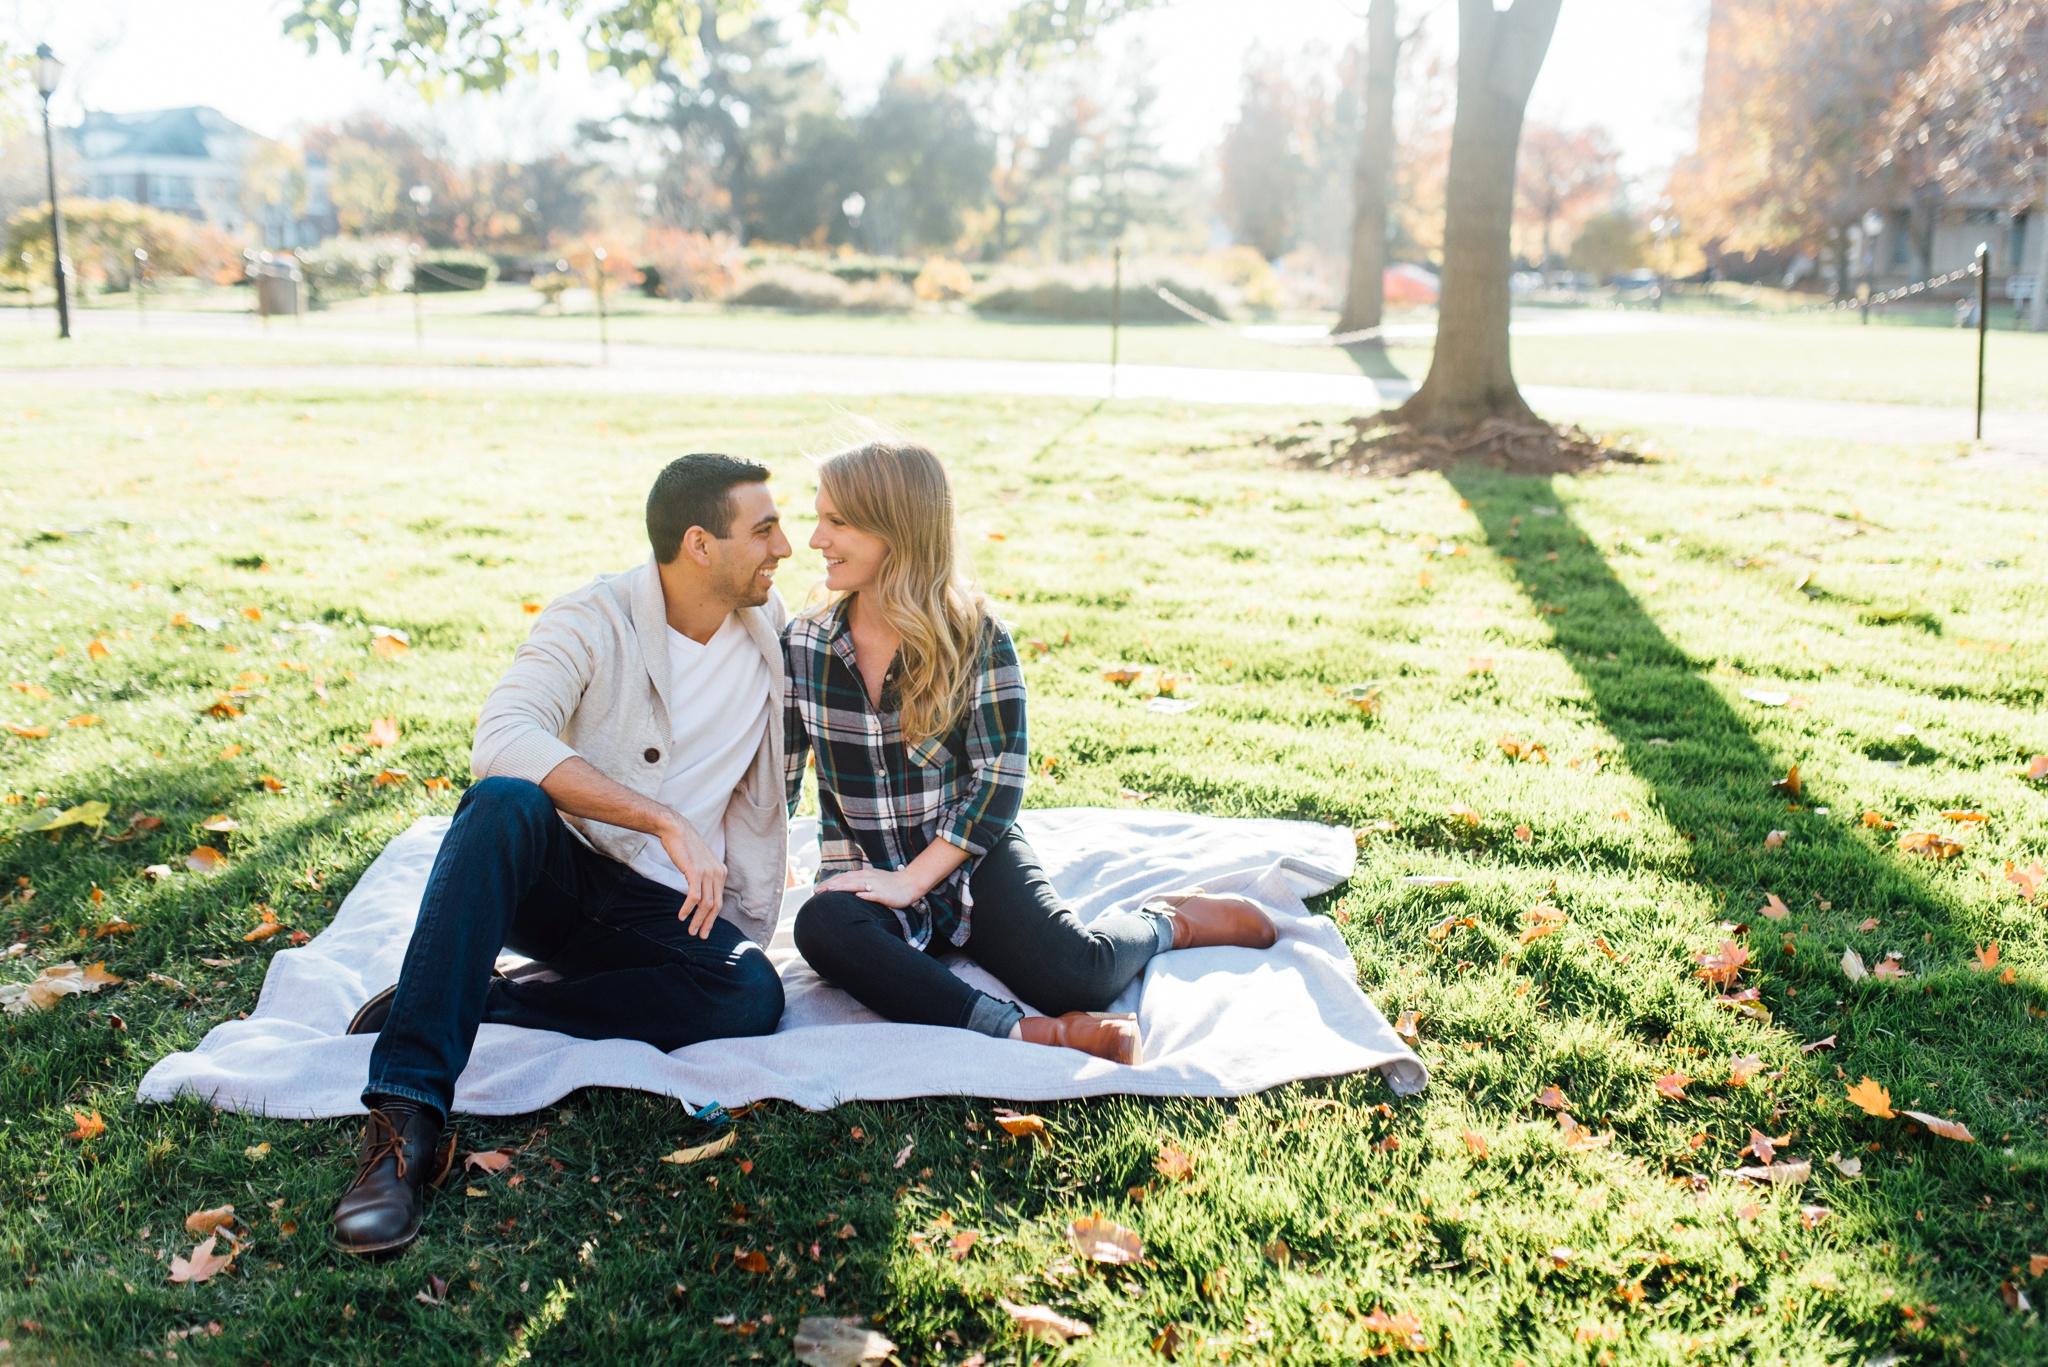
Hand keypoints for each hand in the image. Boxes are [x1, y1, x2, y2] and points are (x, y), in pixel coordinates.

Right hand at [658, 816, 725, 937]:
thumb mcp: (700, 864)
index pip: (719, 901)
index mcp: (721, 872)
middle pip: (716, 906)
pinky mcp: (696, 872)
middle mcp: (718, 873)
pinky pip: (694, 897)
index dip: (713, 918)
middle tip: (700, 936)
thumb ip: (704, 878)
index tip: (705, 929)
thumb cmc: (685, 847)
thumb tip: (701, 896)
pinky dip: (688, 909)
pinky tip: (681, 916)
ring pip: (706, 904)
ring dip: (697, 920)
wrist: (676, 830)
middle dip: (708, 923)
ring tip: (690, 930)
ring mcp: (708, 873)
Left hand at [817, 867, 924, 908]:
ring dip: (842, 887)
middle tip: (816, 891)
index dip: (830, 882)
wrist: (909, 884)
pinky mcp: (884, 894)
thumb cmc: (889, 884)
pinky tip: (857, 896)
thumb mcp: (872, 880)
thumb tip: (844, 887)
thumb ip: (859, 882)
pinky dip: (865, 894)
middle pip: (846, 880)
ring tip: (829, 891)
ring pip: (856, 885)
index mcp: (864, 874)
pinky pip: (873, 894)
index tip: (817, 888)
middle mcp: (868, 878)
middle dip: (830, 885)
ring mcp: (876, 885)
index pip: (843, 877)